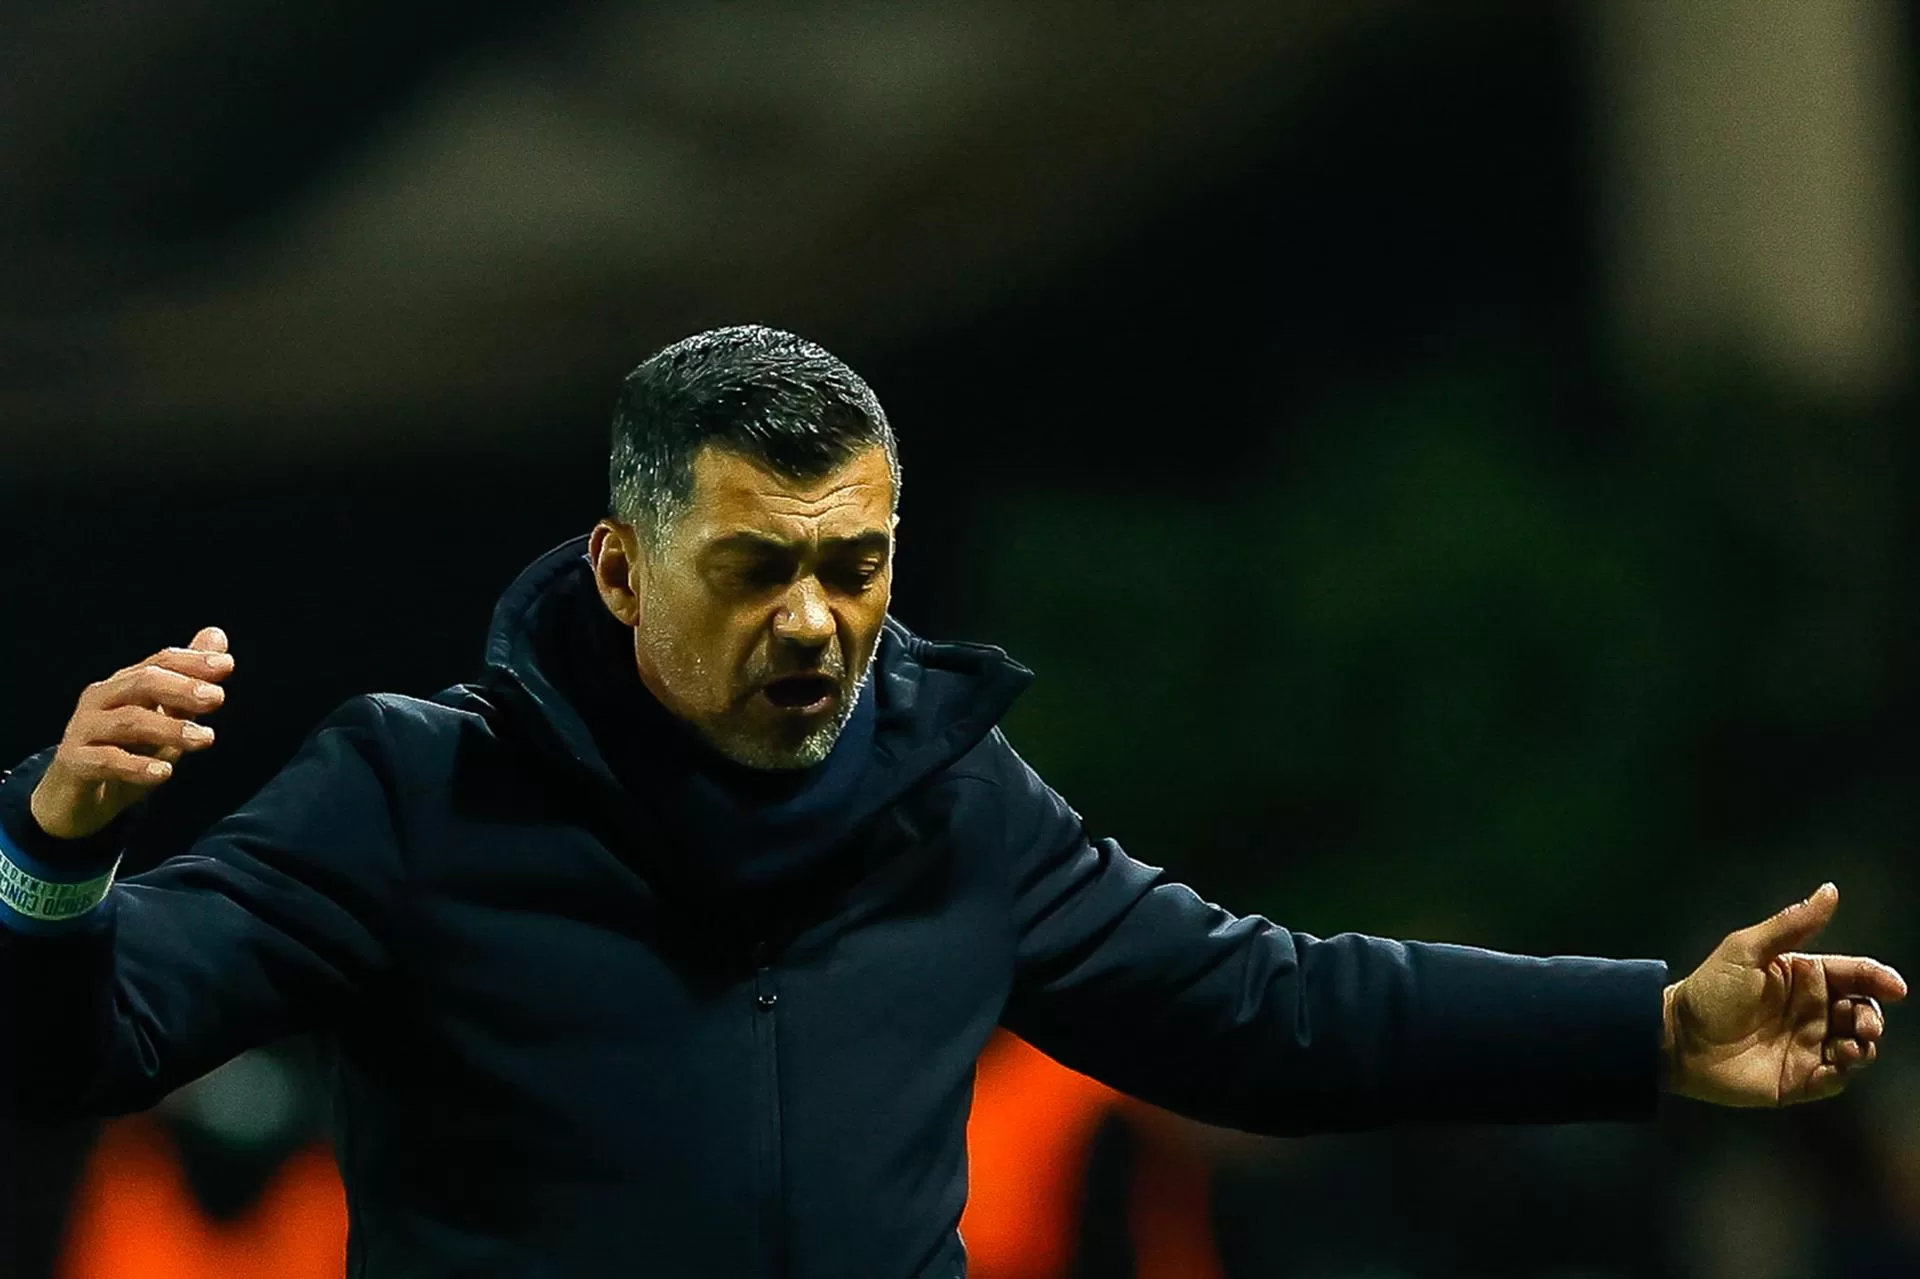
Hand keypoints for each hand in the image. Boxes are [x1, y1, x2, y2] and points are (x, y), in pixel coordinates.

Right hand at [28, 628, 234, 840]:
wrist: (76, 799)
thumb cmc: (125, 752)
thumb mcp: (164, 717)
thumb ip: (188, 682)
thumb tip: (217, 636)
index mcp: (125, 685)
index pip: (160, 663)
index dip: (192, 662)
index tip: (227, 666)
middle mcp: (102, 700)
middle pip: (142, 683)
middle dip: (182, 688)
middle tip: (217, 698)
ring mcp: (84, 730)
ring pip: (128, 721)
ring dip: (170, 728)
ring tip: (206, 739)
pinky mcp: (74, 762)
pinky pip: (105, 760)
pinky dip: (136, 766)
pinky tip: (164, 773)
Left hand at [1663, 882, 1906, 1105]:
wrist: (1677, 1038)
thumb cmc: (1710, 989)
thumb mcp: (1747, 951)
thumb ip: (1791, 925)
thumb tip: (1830, 890)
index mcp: (1803, 977)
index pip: (1853, 974)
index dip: (1878, 979)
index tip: (1895, 987)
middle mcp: (1811, 1011)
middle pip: (1862, 1012)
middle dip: (1872, 1018)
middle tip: (1863, 1025)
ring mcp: (1806, 1045)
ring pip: (1856, 1047)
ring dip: (1863, 1047)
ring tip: (1850, 1047)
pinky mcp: (1799, 1079)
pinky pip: (1835, 1080)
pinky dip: (1844, 1074)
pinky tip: (1836, 1066)